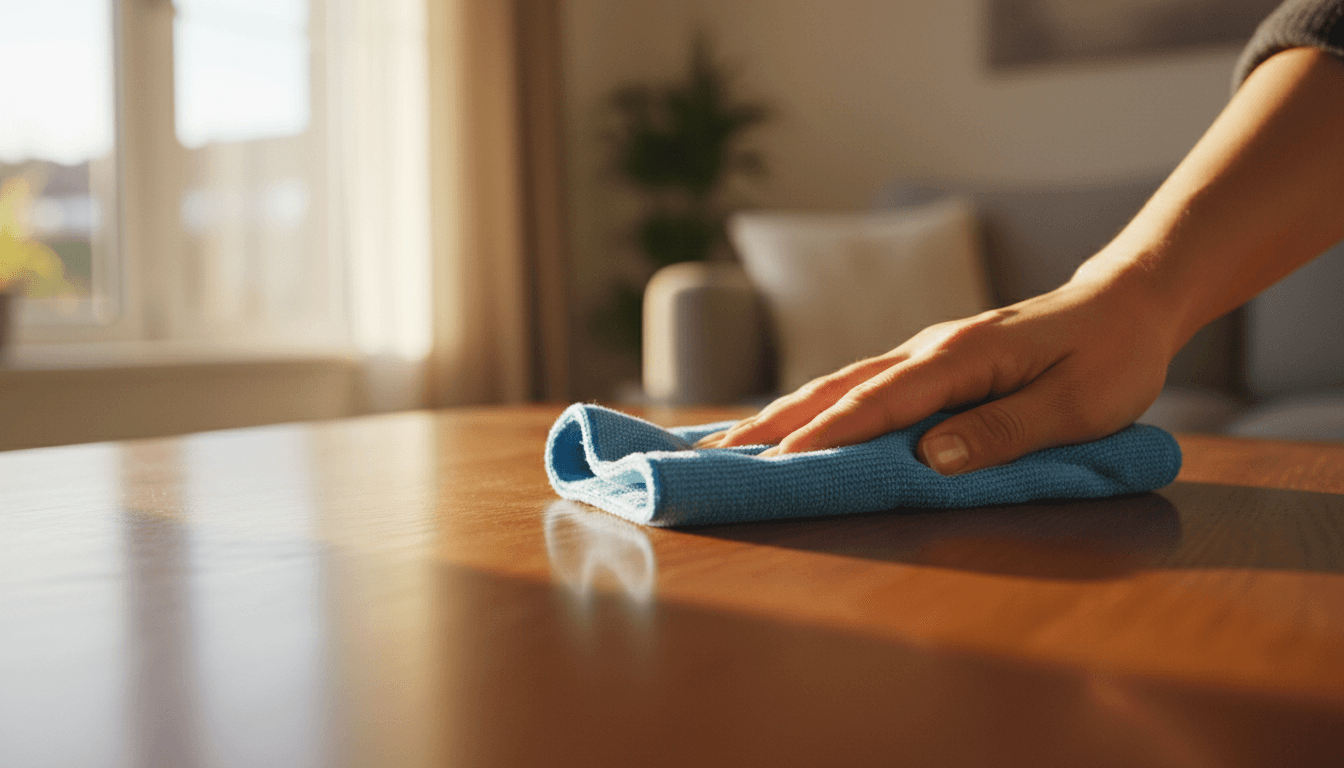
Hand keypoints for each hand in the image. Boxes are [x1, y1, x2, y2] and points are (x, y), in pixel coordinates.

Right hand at [695, 274, 1176, 473]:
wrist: (1129, 301)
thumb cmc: (1111, 357)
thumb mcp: (1077, 406)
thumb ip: (1004, 432)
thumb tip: (930, 458)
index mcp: (960, 358)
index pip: (879, 403)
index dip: (826, 436)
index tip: (775, 463)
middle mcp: (931, 349)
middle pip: (839, 387)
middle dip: (777, 421)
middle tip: (718, 452)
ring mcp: (928, 352)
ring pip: (843, 382)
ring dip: (787, 411)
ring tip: (734, 439)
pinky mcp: (934, 362)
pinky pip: (863, 384)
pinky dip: (819, 403)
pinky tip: (797, 419)